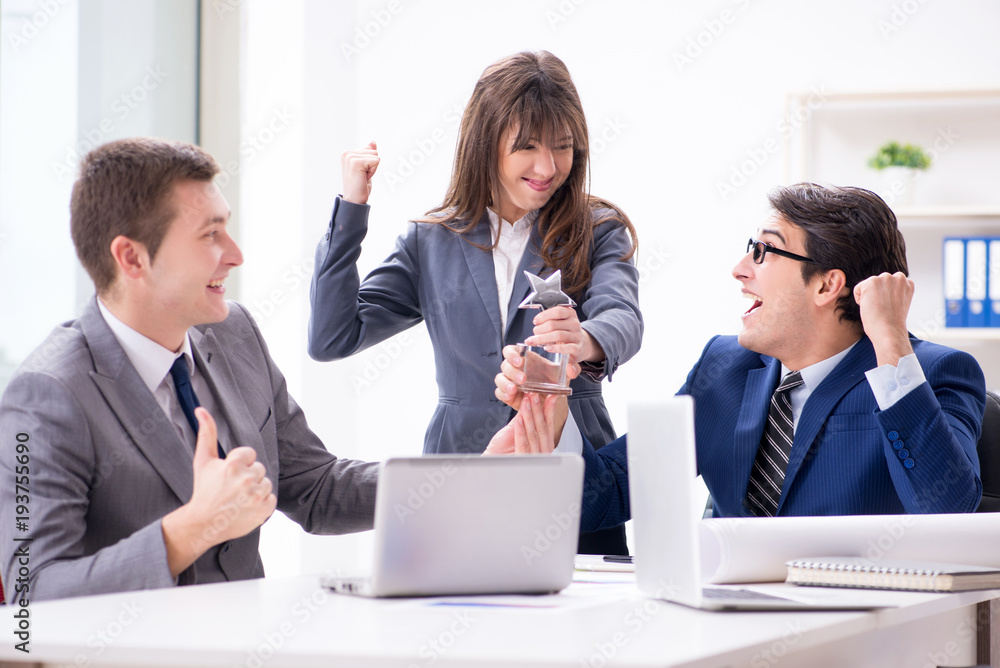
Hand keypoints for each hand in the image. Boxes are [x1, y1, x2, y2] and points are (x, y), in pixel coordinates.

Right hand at [162, 408, 276, 576]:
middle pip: (259, 468)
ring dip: (256, 489)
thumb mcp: (203, 460)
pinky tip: (246, 506)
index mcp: (233, 465)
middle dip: (248, 476)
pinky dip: (261, 503)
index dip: (239, 463)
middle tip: (232, 488)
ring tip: (239, 497)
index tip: (228, 475)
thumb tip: (201, 409)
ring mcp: (256, 497)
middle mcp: (247, 479)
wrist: (204, 523)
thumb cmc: (204, 490)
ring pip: (266, 483)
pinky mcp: (263, 510)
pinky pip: (271, 498)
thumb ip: (206, 433)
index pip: (250, 454)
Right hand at [341, 141, 378, 204]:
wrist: (354, 200)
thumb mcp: (365, 167)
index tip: (361, 173)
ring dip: (372, 169)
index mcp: (347, 153)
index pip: (369, 149)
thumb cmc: (359, 186)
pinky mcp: (355, 162)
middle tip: (362, 176)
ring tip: (362, 177)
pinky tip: (363, 178)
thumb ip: (368, 153)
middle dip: (372, 166)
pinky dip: (373, 172)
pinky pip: (376, 161)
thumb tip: (373, 141)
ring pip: (375, 156)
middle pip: (373, 151)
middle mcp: (346, 153)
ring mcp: (350, 157)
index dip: (370, 163)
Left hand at [484, 393, 563, 454]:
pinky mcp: (521, 461)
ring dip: (530, 416)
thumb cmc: (503, 450)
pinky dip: (521, 430)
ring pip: (534, 434)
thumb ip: (525, 419)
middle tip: (535, 395)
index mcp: (543, 446)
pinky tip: (519, 419)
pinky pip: (523, 444)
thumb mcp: (516, 430)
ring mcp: (532, 458)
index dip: (549, 410)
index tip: (550, 397)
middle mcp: (541, 453)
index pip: (548, 426)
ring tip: (526, 402)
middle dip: (539, 410)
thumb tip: (530, 402)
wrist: (492, 463)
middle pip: (542, 429)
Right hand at [494, 344, 579, 409]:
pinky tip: (511, 395)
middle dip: (512, 371)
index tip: (520, 361)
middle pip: (505, 365)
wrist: (550, 400)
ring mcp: (509, 381)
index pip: (510, 351)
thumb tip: (573, 369)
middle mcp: (514, 369)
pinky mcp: (507, 394)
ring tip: (515, 389)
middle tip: (523, 379)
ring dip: (505, 383)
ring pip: (500, 378)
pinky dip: (503, 393)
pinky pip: (499, 392)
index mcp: (523, 359)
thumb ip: (571, 369)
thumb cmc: (552, 382)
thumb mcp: (563, 375)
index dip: (512, 354)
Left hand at [525, 306, 603, 364]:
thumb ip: (549, 320)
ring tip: (534, 341)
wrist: (579, 345)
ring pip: (558, 335)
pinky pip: (566, 348)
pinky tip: (547, 348)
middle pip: (554, 324)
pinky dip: (555, 348)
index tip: (535, 321)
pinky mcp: (577, 348)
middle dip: (540, 329)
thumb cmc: (565, 332)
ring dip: (543, 339)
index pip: (557, 311)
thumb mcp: (559, 323)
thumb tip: (535, 322)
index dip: (544, 316)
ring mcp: (577, 336)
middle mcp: (575, 324)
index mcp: (570, 314)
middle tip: (534, 334)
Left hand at [854, 272, 914, 365]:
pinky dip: (860, 300)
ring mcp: (885, 278)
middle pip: (878, 282)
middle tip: (883, 308)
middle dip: (877, 294)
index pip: (890, 283)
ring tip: (878, 308)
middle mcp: (898, 277)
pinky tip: (870, 307)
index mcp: (907, 283)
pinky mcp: (871, 282)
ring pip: (868, 285)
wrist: (889, 331)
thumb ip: (894, 291)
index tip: (890, 307)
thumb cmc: (892, 322)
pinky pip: (858, 289)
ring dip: (869, 296)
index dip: (887, 297)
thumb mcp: (899, 302)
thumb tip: (881, 290)